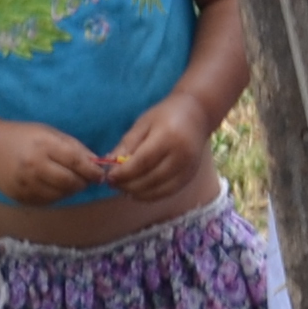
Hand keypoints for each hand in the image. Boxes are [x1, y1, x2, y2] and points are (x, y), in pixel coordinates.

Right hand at [0, 118, 109, 207]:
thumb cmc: (22, 136)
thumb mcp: (48, 132)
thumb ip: (73, 146)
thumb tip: (96, 162)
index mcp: (43, 146)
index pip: (75, 162)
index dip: (92, 170)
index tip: (100, 174)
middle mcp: (34, 166)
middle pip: (70, 182)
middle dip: (83, 182)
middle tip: (88, 179)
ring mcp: (27, 184)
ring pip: (61, 195)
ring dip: (71, 190)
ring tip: (70, 180)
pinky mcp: (21, 197)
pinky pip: (48, 201)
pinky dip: (57, 195)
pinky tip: (54, 185)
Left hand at [97, 94, 214, 198]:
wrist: (198, 113)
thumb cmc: (166, 115)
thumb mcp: (143, 123)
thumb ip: (127, 144)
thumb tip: (110, 162)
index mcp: (168, 137)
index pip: (143, 162)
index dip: (124, 173)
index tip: (109, 177)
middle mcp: (181, 155)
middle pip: (151, 179)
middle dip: (128, 185)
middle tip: (113, 184)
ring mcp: (188, 168)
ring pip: (160, 190)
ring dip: (138, 193)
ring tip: (124, 189)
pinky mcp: (191, 176)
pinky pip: (169, 192)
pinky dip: (152, 196)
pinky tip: (139, 193)